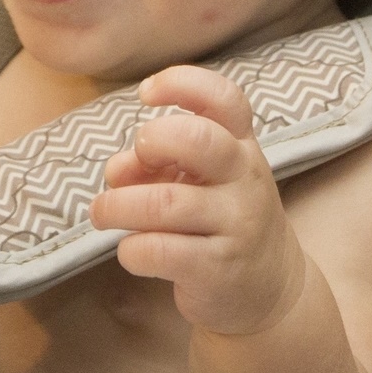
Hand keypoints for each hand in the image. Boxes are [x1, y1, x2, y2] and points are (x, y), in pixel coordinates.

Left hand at [91, 66, 305, 336]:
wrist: (268, 288)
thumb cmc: (218, 219)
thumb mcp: (198, 180)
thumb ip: (157, 161)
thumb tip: (118, 170)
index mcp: (241, 146)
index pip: (225, 99)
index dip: (182, 84)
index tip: (145, 93)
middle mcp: (245, 179)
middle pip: (198, 141)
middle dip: (150, 142)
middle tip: (130, 164)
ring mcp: (236, 224)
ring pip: (164, 203)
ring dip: (117, 206)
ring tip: (103, 213)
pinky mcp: (218, 269)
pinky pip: (158, 251)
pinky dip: (131, 249)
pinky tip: (132, 250)